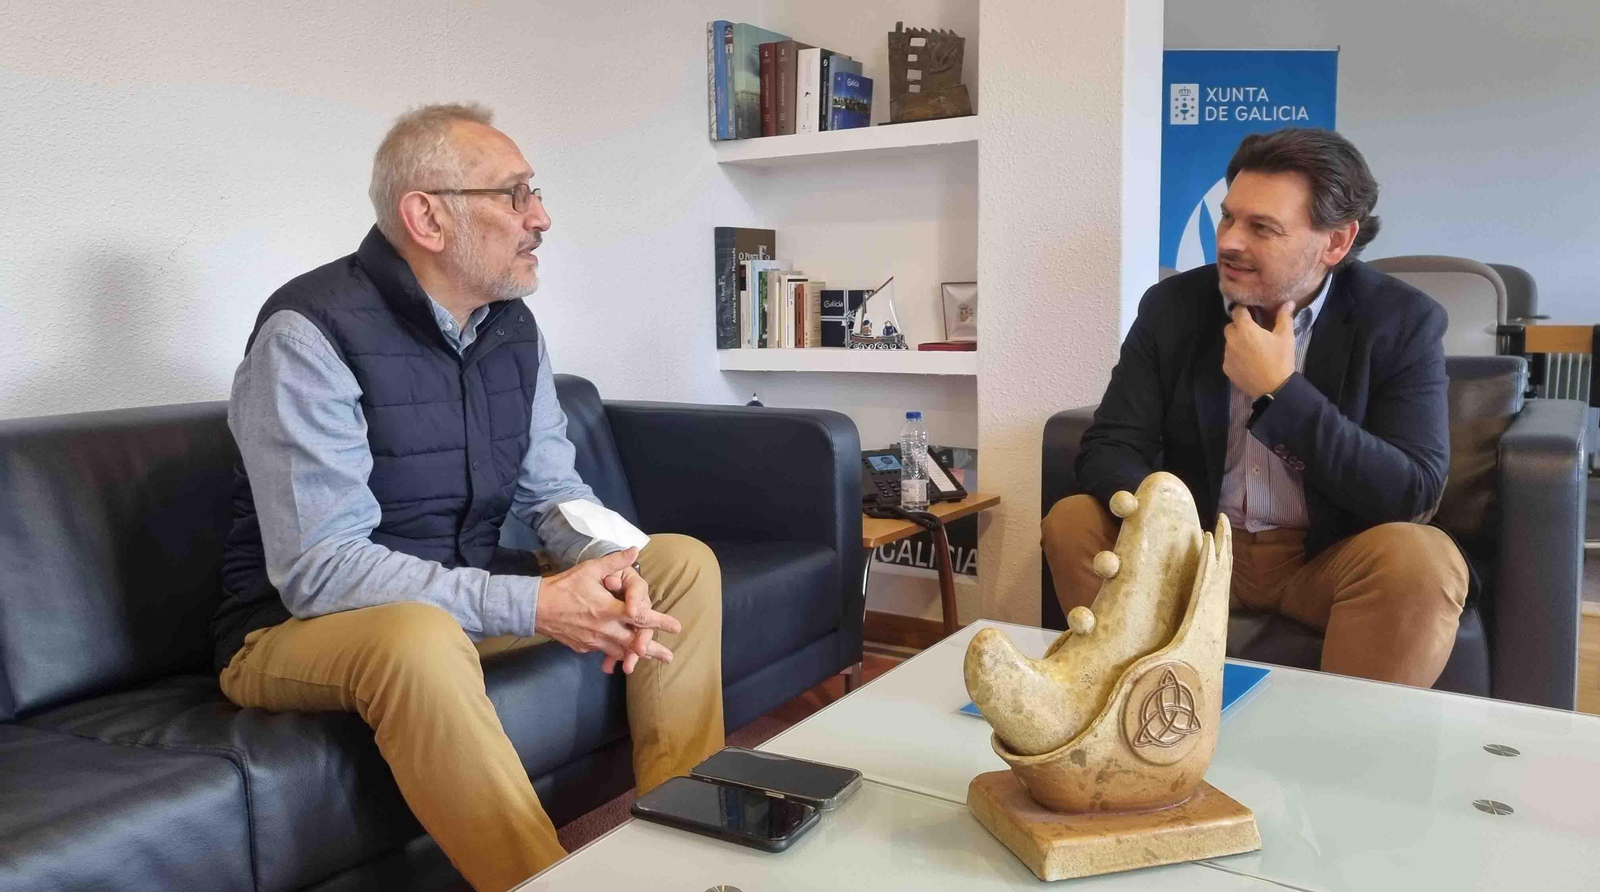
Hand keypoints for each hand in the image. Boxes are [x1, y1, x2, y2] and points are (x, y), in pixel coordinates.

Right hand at [535, 548, 679, 673]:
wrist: (535, 607)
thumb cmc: (563, 586)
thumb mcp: (590, 569)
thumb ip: (614, 562)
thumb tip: (635, 550)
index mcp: (607, 609)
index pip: (640, 617)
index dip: (660, 622)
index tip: (676, 627)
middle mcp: (603, 629)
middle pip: (634, 642)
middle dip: (653, 650)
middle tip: (670, 657)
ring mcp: (593, 641)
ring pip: (620, 652)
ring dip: (637, 657)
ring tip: (653, 660)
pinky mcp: (584, 647)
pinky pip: (604, 652)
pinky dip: (616, 655)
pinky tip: (624, 658)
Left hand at [1222, 303, 1295, 398]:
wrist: (1274, 388)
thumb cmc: (1280, 360)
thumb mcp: (1285, 337)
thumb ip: (1284, 317)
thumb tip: (1288, 302)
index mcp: (1245, 330)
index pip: (1237, 311)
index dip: (1243, 309)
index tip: (1250, 311)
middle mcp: (1232, 341)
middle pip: (1230, 327)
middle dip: (1239, 326)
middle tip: (1253, 331)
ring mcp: (1227, 356)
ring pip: (1229, 342)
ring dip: (1237, 342)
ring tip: (1252, 348)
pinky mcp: (1227, 368)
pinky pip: (1229, 357)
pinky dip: (1236, 356)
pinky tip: (1248, 361)